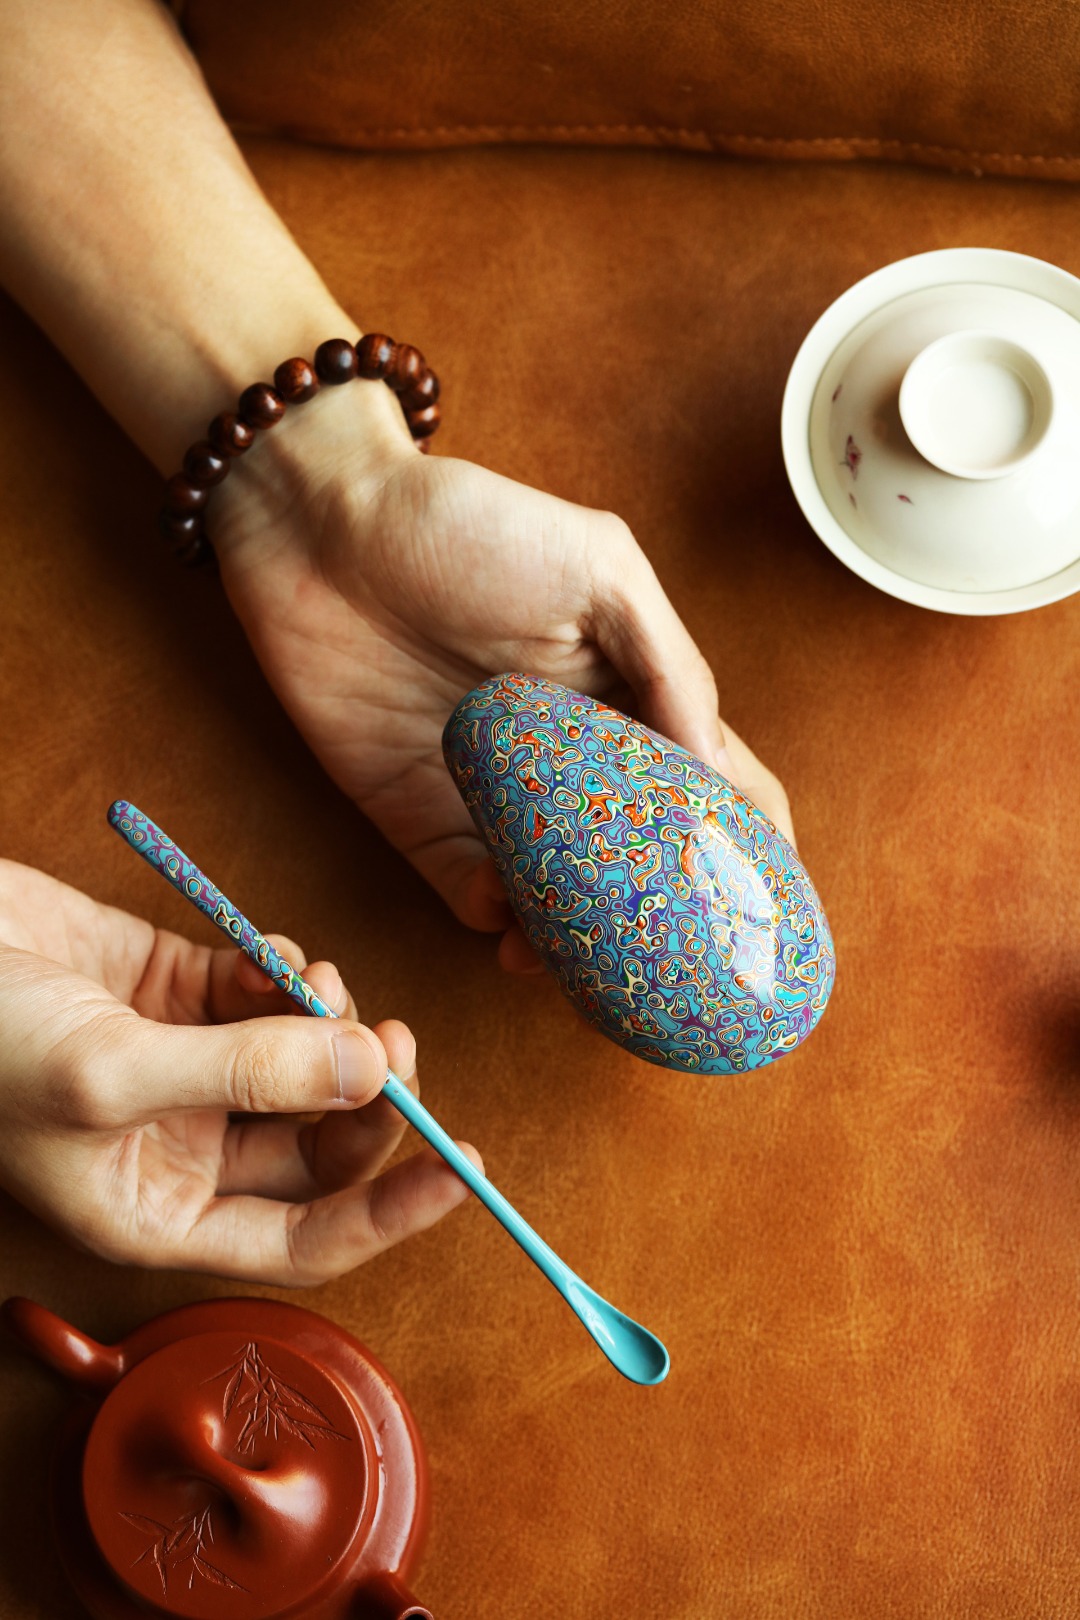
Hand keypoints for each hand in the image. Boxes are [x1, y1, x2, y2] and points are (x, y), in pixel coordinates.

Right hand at [0, 859, 478, 1283]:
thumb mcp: (110, 1073)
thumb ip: (248, 1070)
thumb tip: (378, 1071)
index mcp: (164, 1208)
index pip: (311, 1236)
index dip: (395, 1209)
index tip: (469, 1169)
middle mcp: (187, 1146)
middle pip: (325, 1142)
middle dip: (376, 1097)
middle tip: (398, 1041)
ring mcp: (191, 1065)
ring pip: (309, 1060)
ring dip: (336, 1022)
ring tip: (321, 984)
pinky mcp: (183, 989)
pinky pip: (270, 992)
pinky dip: (291, 971)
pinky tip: (277, 954)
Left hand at [214, 387, 793, 968]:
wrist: (322, 527)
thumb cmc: (469, 524)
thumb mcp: (600, 567)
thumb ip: (670, 663)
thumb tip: (717, 771)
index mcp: (630, 696)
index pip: (715, 781)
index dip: (750, 840)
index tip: (767, 899)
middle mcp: (573, 758)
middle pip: (641, 856)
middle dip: (667, 911)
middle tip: (680, 956)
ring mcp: (499, 796)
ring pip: (560, 894)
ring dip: (578, 932)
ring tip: (584, 955)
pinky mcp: (419, 817)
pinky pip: (469, 891)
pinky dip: (494, 912)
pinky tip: (503, 908)